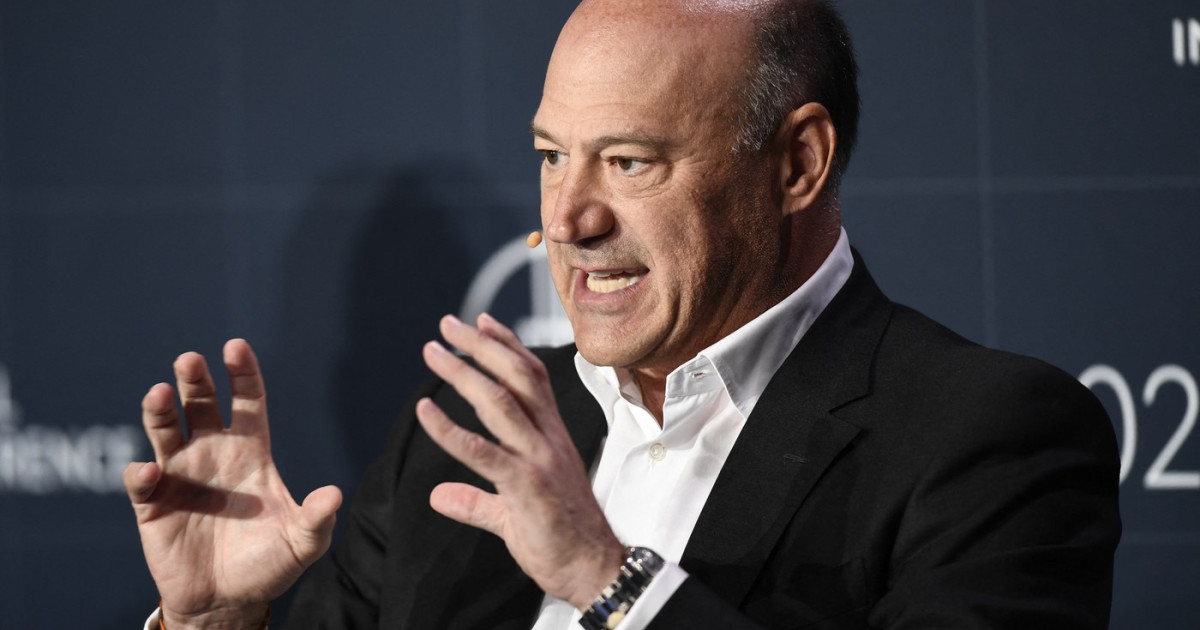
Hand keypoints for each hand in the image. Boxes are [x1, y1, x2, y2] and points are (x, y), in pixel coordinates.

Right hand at [123, 340, 341, 628]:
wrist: (227, 602)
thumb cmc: (268, 565)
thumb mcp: (302, 544)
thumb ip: (317, 520)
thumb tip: (335, 495)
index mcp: (252, 452)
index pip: (248, 402)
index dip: (243, 374)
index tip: (236, 347)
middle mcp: (214, 453)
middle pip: (201, 403)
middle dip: (194, 379)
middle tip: (189, 360)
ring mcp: (181, 475)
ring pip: (165, 429)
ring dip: (159, 409)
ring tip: (159, 393)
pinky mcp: (154, 504)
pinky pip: (142, 480)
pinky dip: (143, 473)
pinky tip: (152, 473)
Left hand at [418, 314, 625, 609]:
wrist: (593, 569)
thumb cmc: (561, 539)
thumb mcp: (513, 512)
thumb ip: (476, 500)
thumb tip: (438, 496)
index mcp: (552, 436)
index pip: (533, 377)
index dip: (508, 345)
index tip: (483, 320)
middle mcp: (547, 439)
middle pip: (516, 376)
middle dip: (481, 345)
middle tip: (448, 324)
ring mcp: (538, 459)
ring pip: (500, 402)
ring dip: (463, 372)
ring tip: (433, 352)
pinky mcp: (525, 486)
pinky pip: (482, 451)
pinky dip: (449, 429)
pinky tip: (425, 411)